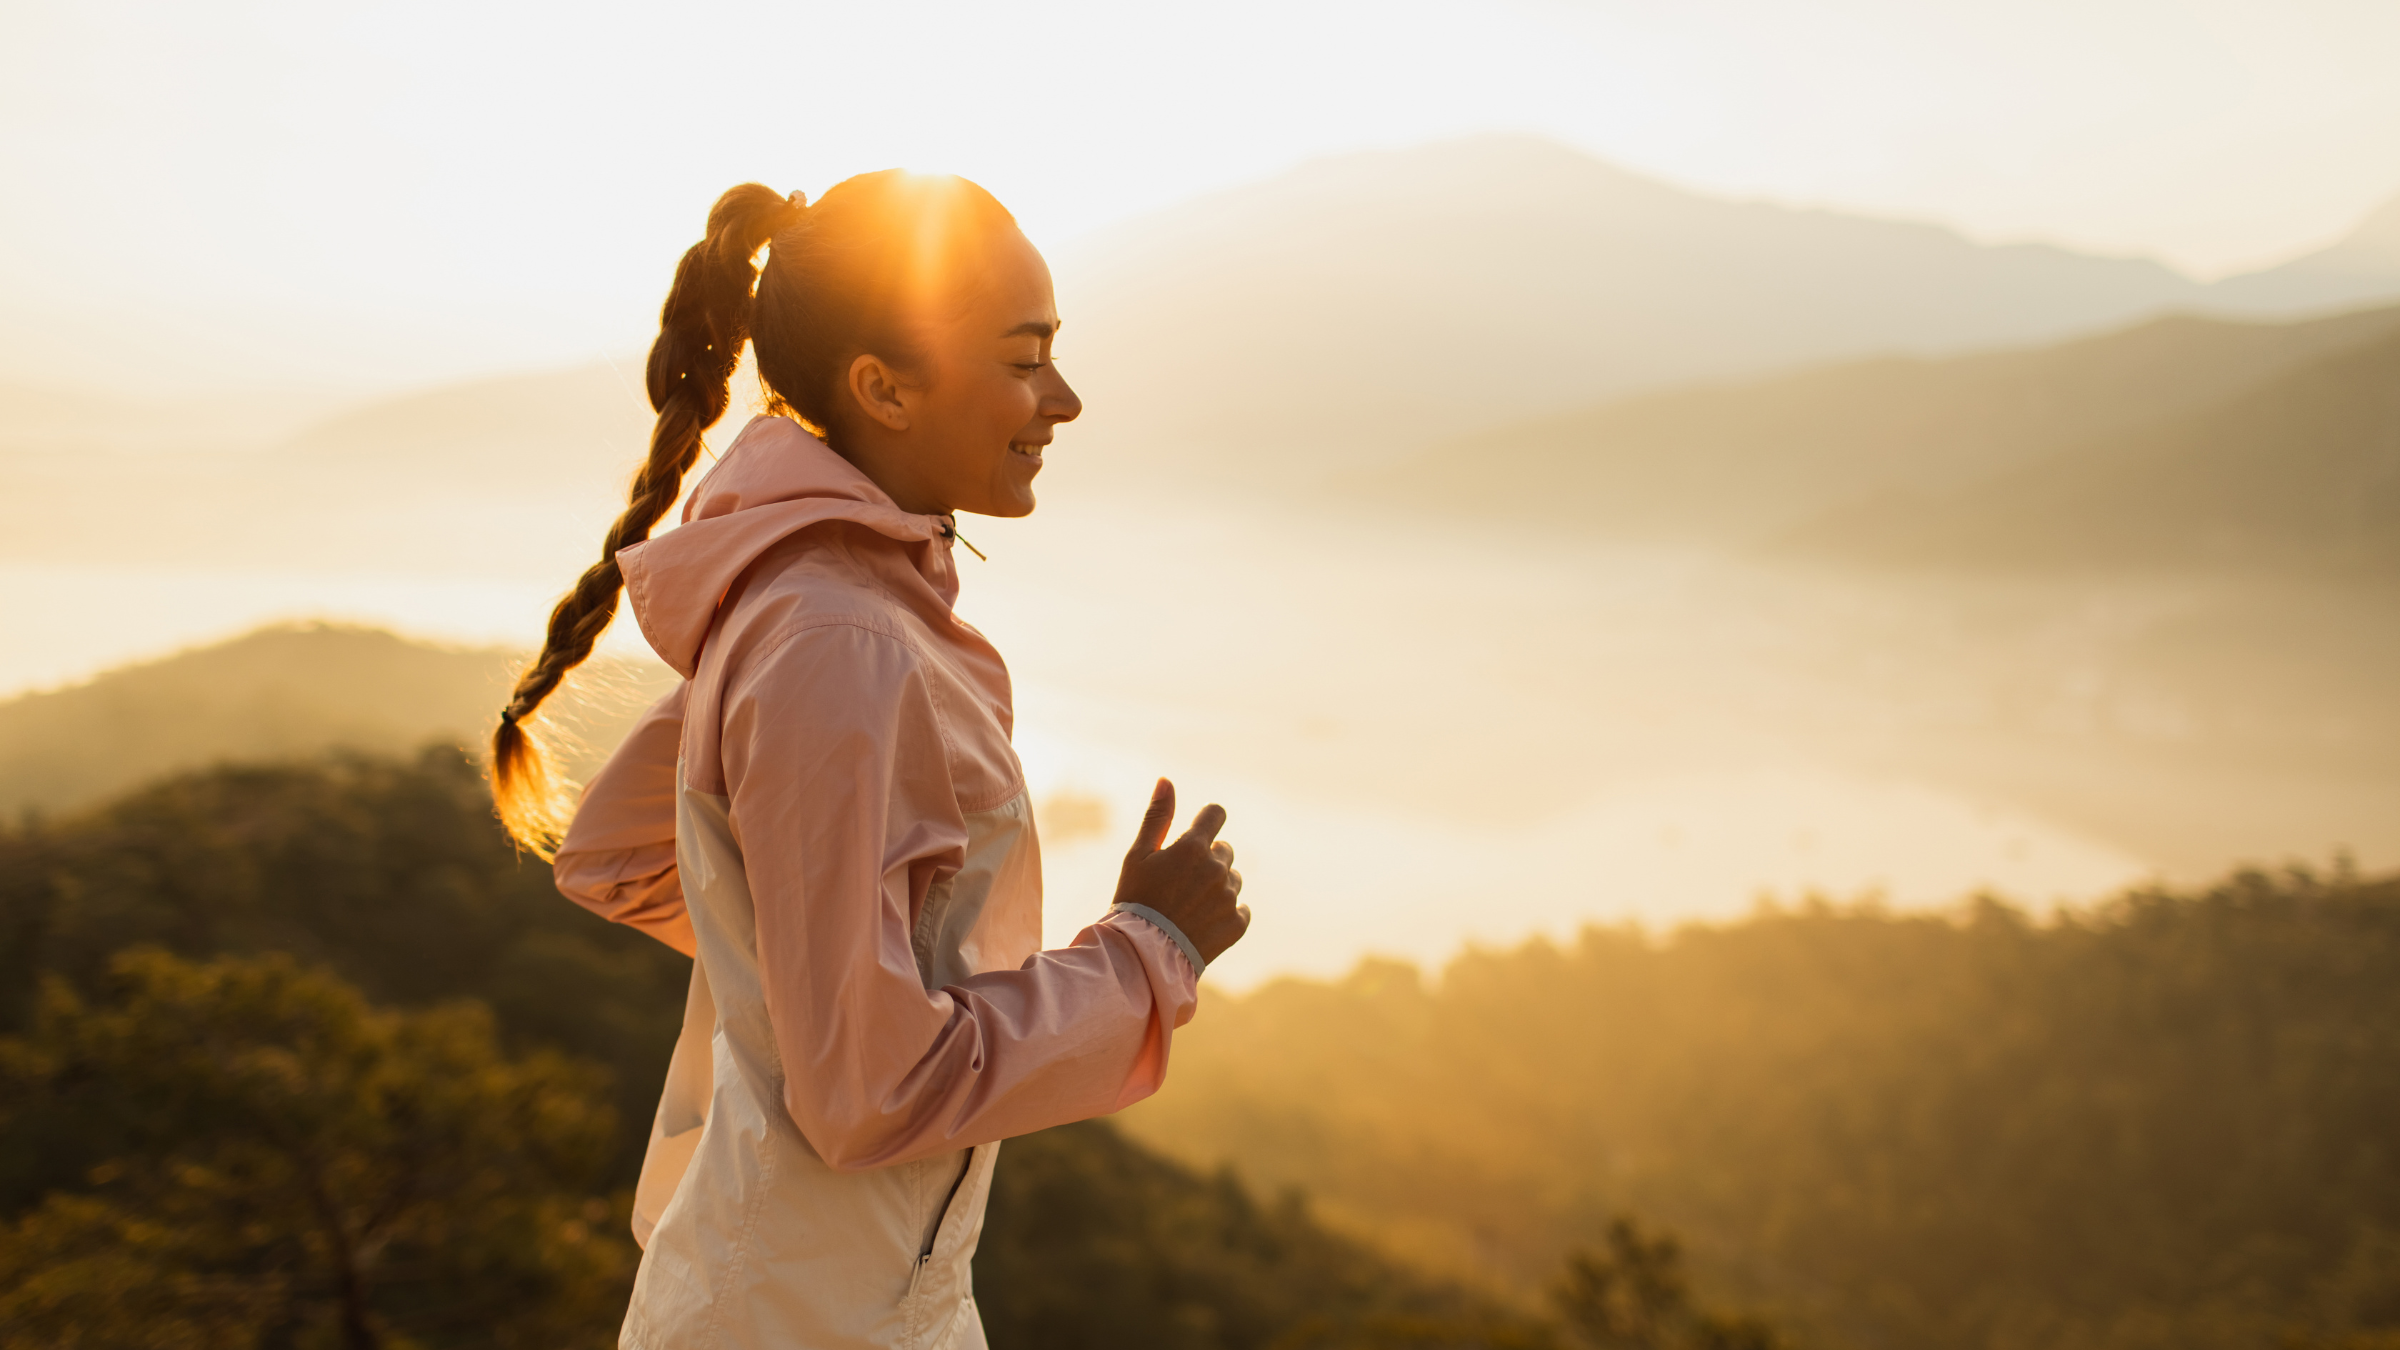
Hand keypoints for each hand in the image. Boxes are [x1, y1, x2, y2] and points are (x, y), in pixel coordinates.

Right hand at [1113, 778, 1249, 965]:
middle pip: (1224, 850)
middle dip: (1207, 859)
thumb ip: (1157, 816)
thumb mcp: (1138, 855)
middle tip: (1180, 883)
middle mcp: (1217, 868)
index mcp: (1194, 847)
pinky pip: (1241, 909)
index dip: (1207, 821)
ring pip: (1232, 879)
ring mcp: (1229, 897)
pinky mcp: (1237, 924)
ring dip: (1217, 886)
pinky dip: (1226, 913)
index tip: (1196, 835)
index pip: (1216, 815)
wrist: (1142, 955)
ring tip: (1190, 906)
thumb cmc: (1135, 900)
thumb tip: (1166, 780)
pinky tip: (1203, 923)